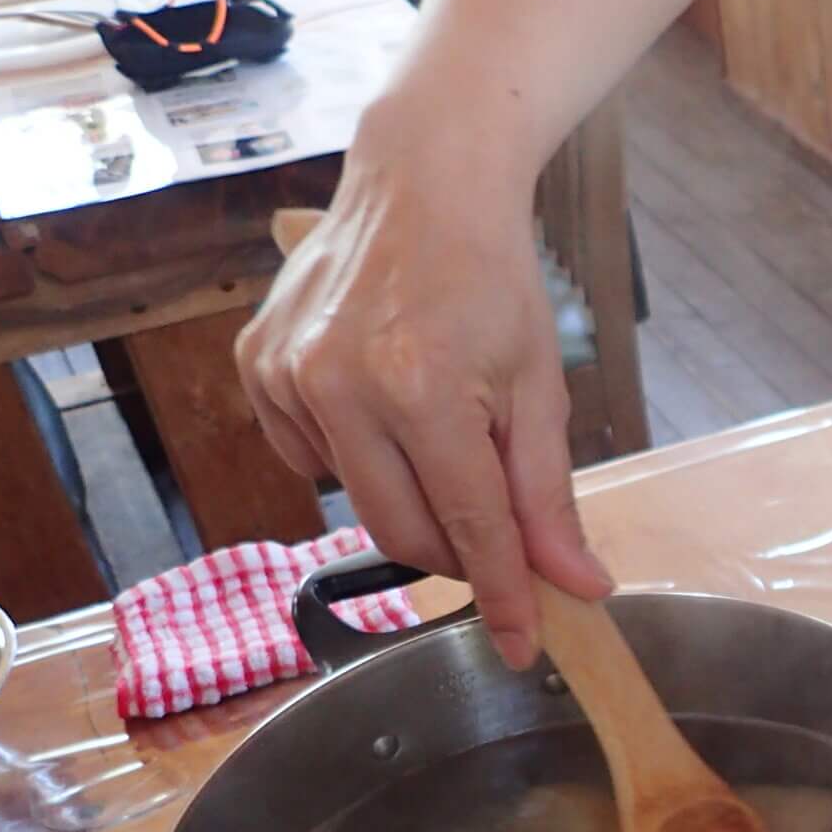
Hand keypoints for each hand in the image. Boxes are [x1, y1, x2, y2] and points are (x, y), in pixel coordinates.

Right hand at [235, 115, 609, 667]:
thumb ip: (548, 496)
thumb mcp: (539, 389)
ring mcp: (287, 375)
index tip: (525, 648)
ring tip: (439, 425)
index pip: (471, 528)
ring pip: (356, 502)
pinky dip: (357, 456)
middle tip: (496, 537)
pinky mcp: (257, 366)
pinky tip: (382, 403)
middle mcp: (340, 387)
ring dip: (409, 494)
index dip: (502, 596)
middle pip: (403, 534)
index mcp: (422, 390)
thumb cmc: (492, 281)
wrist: (421, 183)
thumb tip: (574, 586)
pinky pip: (311, 460)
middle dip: (457, 552)